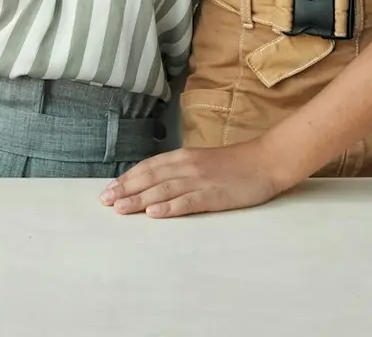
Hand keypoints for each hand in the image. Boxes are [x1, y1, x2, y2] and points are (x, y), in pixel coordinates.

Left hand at [98, 141, 289, 217]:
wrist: (267, 161)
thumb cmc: (236, 164)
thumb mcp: (203, 161)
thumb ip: (181, 170)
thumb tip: (157, 182)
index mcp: (184, 157)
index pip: (148, 167)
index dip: (127, 178)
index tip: (108, 189)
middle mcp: (188, 166)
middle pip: (150, 178)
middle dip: (126, 190)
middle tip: (105, 202)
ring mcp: (201, 180)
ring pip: (163, 190)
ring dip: (139, 199)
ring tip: (120, 208)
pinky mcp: (215, 195)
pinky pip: (188, 201)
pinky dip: (169, 207)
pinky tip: (154, 213)